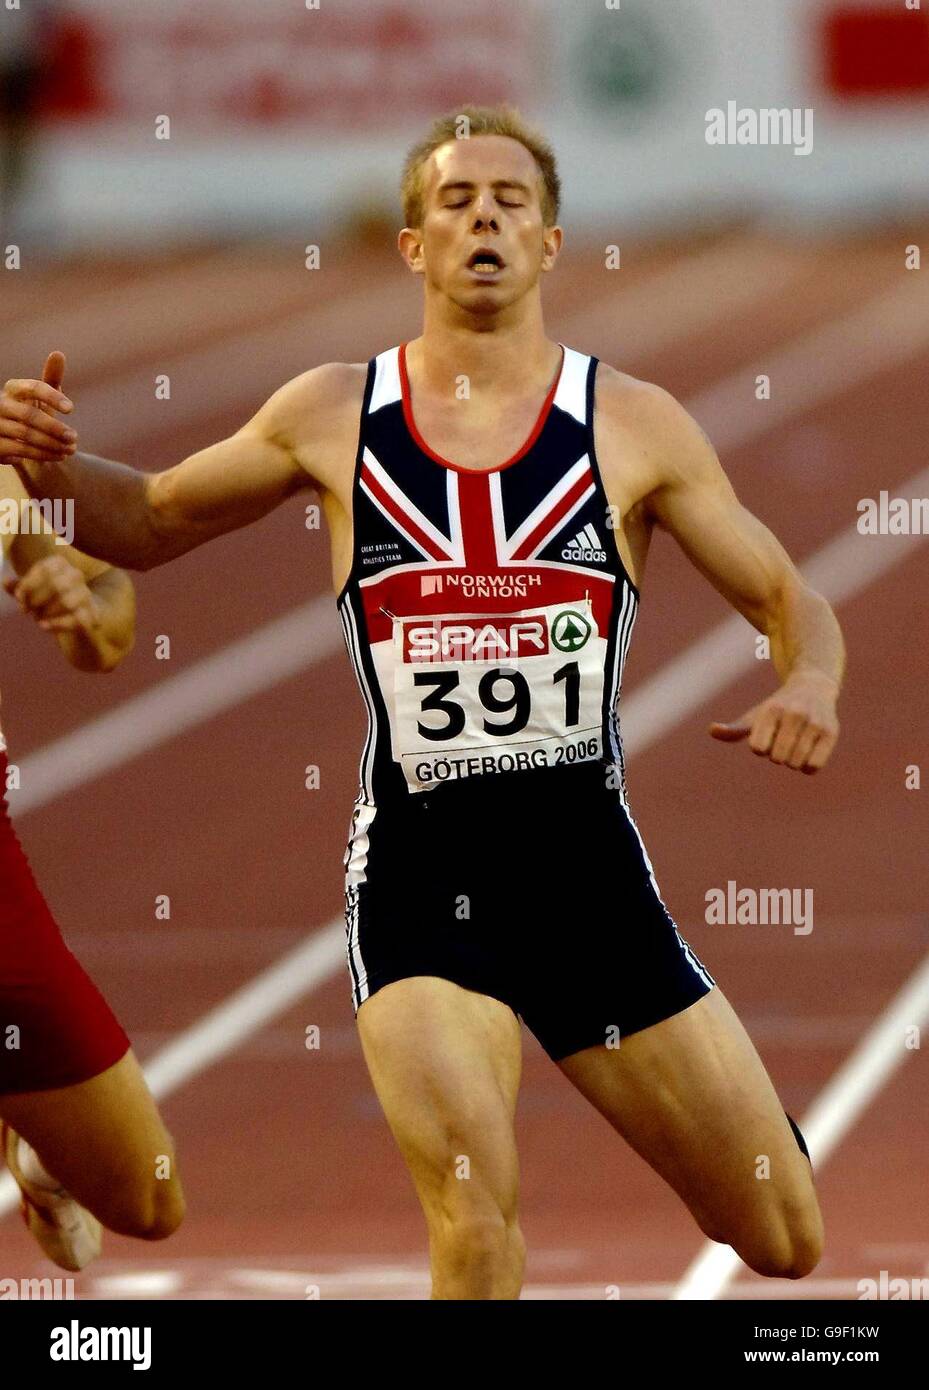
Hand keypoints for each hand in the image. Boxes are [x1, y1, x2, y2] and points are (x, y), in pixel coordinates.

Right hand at [0, 351, 75, 464]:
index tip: (71, 408)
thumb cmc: (31, 411)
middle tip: (74, 436)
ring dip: (52, 444)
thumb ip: (51, 377)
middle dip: (54, 427)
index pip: (32, 387)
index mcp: (13, 389)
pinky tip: (58, 455)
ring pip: (26, 435)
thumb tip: (58, 353)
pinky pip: (21, 451)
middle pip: (29, 415)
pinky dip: (42, 454)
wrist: (15, 441)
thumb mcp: (41, 396)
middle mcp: (0, 405)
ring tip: (71, 449)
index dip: (52, 397)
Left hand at [4, 555, 100, 635]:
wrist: (76, 611)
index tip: (19, 598)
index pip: (44, 569)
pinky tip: (44, 627)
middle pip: (56, 585)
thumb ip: (18, 587)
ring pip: (66, 603)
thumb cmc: (47, 597)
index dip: (28, 584)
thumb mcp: (31, 590)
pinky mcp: (91, 613)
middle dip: (36, 600)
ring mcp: (85, 594)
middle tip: (25, 610)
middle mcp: (75, 575)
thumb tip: (5, 582)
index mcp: (59, 563)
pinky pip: (75, 619)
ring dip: (47, 613)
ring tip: (37, 618)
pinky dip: (57, 625)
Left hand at [709, 671, 839, 773]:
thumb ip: (735, 729)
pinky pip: (814, 766)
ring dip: (792, 762)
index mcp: (772, 709)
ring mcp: (815, 722)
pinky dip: (807, 768)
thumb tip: (712, 730)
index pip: (757, 748)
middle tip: (784, 740)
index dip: (761, 747)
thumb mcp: (755, 715)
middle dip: (777, 755)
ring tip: (796, 744)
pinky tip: (808, 755)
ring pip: (795, 763)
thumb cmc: (778, 707)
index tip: (767, 735)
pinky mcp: (831, 732)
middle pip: (777, 758)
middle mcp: (794, 713)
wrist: (814, 687)